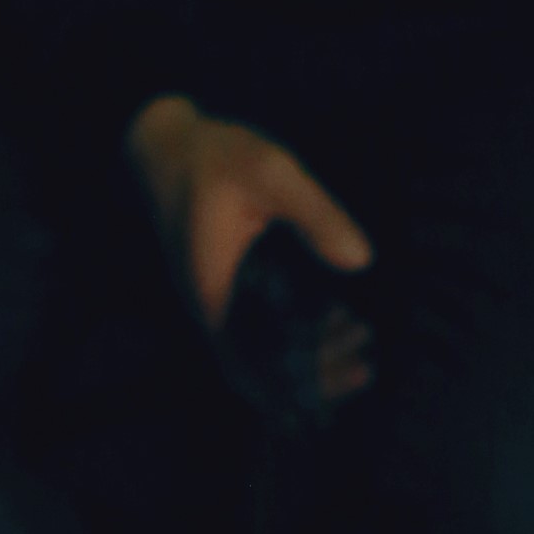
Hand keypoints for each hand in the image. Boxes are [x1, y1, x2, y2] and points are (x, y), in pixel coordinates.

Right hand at [125, 94, 374, 402]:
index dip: (299, 385)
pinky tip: (334, 316)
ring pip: (261, 355)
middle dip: (316, 376)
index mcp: (214, 295)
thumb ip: (315, 214)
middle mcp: (211, 311)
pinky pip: (260, 332)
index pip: (250, 369)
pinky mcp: (226, 290)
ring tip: (360, 335)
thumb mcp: (271, 173)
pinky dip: (297, 335)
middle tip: (368, 361)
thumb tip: (362, 260)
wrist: (165, 147)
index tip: (350, 372)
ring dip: (309, 357)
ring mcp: (217, 303)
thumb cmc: (213, 158)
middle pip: (261, 372)